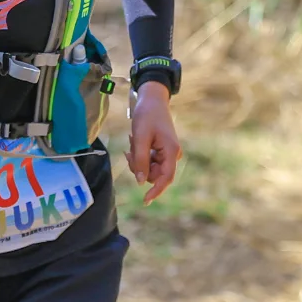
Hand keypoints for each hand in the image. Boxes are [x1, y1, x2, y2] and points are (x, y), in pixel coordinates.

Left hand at [125, 83, 181, 203]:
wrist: (152, 99)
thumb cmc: (147, 115)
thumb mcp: (140, 138)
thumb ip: (140, 160)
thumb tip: (140, 182)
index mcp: (171, 151)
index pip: (165, 178)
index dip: (155, 191)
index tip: (144, 201)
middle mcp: (172, 154)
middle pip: (154, 174)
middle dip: (139, 166)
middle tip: (128, 152)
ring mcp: (167, 153)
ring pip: (149, 168)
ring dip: (137, 159)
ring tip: (133, 141)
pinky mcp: (162, 151)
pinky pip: (149, 161)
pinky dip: (139, 154)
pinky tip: (135, 140)